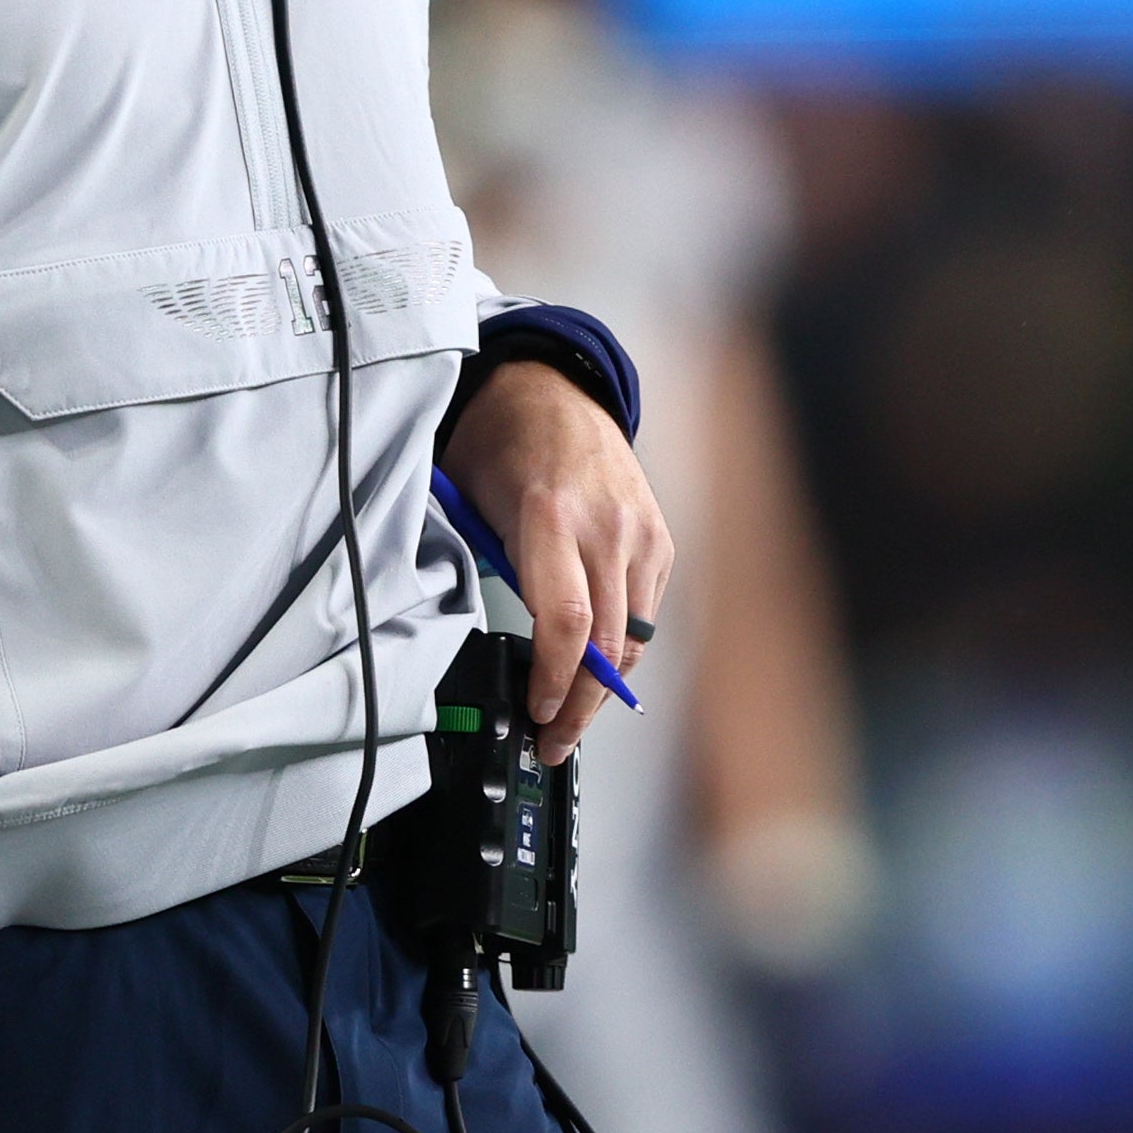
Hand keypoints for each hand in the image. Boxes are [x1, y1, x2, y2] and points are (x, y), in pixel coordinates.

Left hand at [437, 360, 675, 765]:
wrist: (553, 391)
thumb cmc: (504, 445)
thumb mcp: (472, 502)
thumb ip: (489, 568)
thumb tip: (495, 644)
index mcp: (551, 518)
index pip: (565, 622)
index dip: (554, 680)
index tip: (537, 713)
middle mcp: (606, 529)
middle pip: (606, 645)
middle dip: (580, 705)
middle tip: (554, 741)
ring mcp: (641, 535)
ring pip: (633, 637)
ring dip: (603, 687)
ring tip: (572, 717)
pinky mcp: (660, 541)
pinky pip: (646, 613)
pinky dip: (623, 647)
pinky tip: (595, 668)